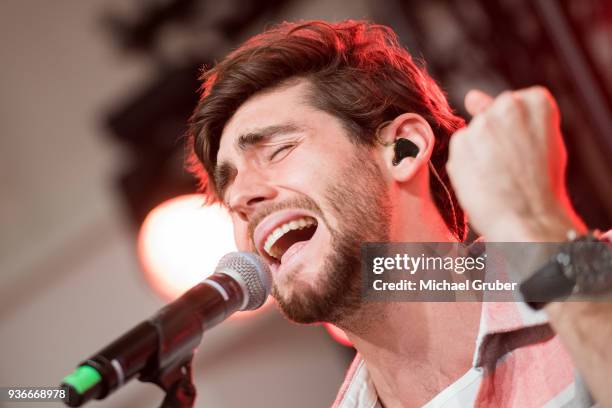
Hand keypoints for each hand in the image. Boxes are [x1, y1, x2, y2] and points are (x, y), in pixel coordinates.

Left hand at [446, 87, 585, 240]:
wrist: (529, 220)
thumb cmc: (541, 184)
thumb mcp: (540, 141)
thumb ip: (512, 117)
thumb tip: (471, 97)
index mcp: (536, 100)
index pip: (518, 102)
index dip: (519, 130)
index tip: (527, 148)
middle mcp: (507, 105)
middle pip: (491, 114)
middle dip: (496, 135)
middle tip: (512, 165)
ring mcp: (482, 123)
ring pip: (474, 132)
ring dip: (479, 150)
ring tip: (499, 176)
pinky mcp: (460, 142)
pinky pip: (460, 149)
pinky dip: (466, 164)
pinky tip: (483, 180)